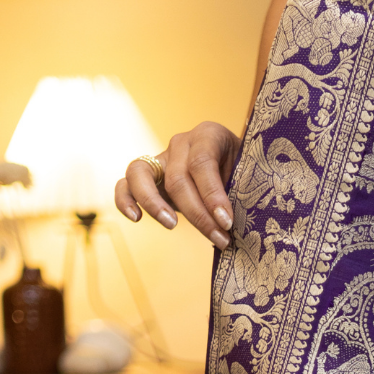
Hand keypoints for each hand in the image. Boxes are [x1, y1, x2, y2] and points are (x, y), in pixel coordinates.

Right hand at [116, 122, 240, 249]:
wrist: (234, 167)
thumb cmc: (244, 173)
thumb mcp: (249, 175)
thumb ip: (241, 190)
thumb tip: (232, 223)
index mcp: (208, 134)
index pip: (202, 163)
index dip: (213, 195)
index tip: (226, 223)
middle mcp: (181, 142)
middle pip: (178, 178)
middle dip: (198, 214)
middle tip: (220, 239)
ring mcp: (161, 157)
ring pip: (141, 174)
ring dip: (155, 204)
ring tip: (173, 226)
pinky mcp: (147, 176)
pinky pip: (125, 184)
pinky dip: (125, 200)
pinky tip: (136, 218)